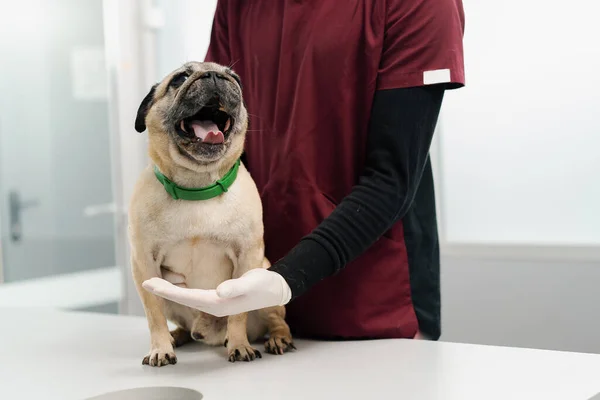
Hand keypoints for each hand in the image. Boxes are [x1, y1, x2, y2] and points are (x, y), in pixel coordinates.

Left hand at [142, 268, 291, 316]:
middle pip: (183, 299)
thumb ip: (237, 287)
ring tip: (156, 282)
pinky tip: (177, 285)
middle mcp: (214, 305)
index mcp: (218, 303)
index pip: (187, 297)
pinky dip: (182, 290)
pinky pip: (195, 295)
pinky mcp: (219, 298)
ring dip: (172, 291)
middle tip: (146, 282)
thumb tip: (219, 292)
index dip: (167, 291)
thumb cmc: (265, 285)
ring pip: (188, 298)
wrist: (276, 289)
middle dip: (164, 291)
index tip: (150, 284)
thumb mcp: (252, 283)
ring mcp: (216, 303)